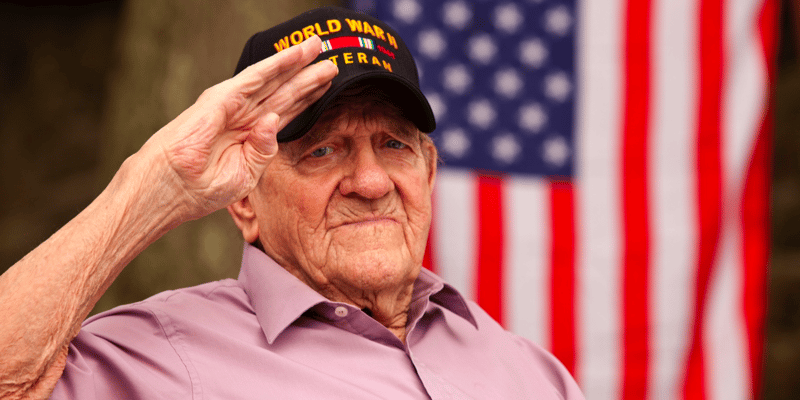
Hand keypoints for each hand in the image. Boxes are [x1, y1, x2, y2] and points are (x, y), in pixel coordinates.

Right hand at [139, 35, 336, 220]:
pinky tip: (292, 56)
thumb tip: (275, 120)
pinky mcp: (220, 99)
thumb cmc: (201, 188)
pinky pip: (252, 78)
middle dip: (308, 76)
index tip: (329, 85)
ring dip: (295, 62)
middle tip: (332, 61)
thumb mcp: (245, 175)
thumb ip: (264, 150)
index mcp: (251, 136)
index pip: (286, 111)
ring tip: (317, 47)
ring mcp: (232, 106)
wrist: (170, 190)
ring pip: (271, 79)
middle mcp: (244, 116)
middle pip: (284, 91)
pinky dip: (273, 65)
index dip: (308, 97)